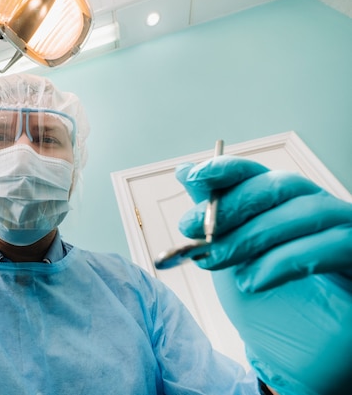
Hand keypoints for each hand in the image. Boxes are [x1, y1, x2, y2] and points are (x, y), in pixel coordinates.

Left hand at [176, 155, 351, 394]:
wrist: (304, 350)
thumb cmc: (269, 297)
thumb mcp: (232, 253)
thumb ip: (213, 215)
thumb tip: (184, 171)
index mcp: (289, 203)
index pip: (262, 173)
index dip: (229, 169)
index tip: (194, 175)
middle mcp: (322, 209)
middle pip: (283, 186)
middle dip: (232, 204)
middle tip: (189, 226)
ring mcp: (347, 230)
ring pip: (307, 212)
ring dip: (251, 235)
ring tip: (213, 260)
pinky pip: (331, 247)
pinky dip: (285, 261)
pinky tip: (251, 282)